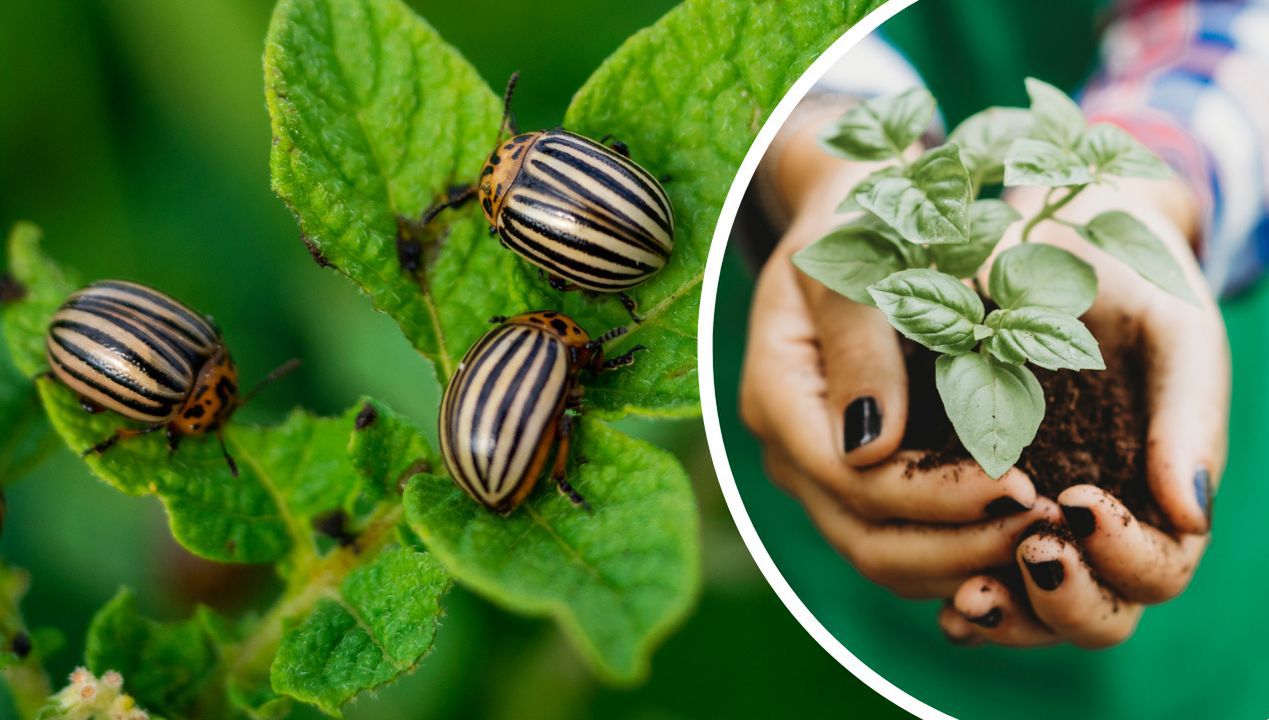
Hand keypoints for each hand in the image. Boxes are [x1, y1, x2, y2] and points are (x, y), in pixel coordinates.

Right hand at [739, 110, 1058, 599]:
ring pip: (883, 557)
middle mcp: (792, 447)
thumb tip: (870, 447)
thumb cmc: (856, 221)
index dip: (933, 496)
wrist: (855, 216)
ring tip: (1043, 537)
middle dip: (956, 546)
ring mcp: (820, 468)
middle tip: (1045, 528)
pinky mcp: (857, 477)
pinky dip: (959, 551)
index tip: (1021, 485)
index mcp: (777, 394)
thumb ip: (859, 345)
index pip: (850, 479)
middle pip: (864, 537)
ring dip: (963, 561)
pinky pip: (902, 541)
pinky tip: (1020, 536)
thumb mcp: (853, 260)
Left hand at [940, 179, 1228, 647]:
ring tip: (967, 595)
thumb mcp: (1172, 329)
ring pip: (1031, 611)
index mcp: (1159, 492)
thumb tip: (1188, 509)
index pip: (1160, 568)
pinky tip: (938, 588)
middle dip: (1065, 602)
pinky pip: (974, 573)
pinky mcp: (978, 509)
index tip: (1077, 503)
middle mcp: (1099, 525)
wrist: (1051, 245)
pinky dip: (960, 593)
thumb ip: (1190, 412)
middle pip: (1098, 615)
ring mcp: (1038, 525)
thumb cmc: (1129, 284)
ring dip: (1005, 613)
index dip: (1126, 557)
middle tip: (1029, 553)